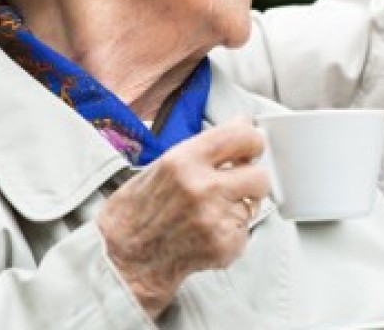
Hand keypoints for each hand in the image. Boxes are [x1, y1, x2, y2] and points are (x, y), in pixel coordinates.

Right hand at [97, 118, 270, 318]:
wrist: (124, 257)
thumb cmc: (138, 211)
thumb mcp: (163, 165)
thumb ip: (205, 146)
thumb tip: (240, 125)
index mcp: (184, 160)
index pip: (242, 137)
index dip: (252, 142)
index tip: (251, 146)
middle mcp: (202, 188)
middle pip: (259, 175)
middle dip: (251, 180)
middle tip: (238, 184)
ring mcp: (215, 219)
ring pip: (254, 204)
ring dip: (239, 207)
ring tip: (211, 212)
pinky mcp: (224, 245)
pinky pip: (245, 230)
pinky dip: (232, 232)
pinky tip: (208, 232)